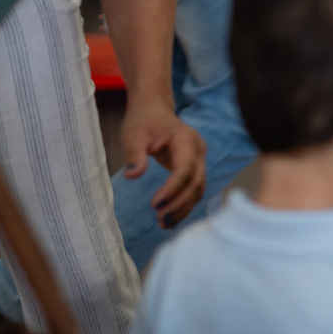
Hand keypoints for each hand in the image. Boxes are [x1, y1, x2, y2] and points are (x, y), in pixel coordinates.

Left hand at [120, 99, 206, 228]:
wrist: (154, 110)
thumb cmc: (143, 121)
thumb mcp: (133, 134)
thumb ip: (135, 154)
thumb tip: (132, 175)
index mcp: (186, 140)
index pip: (184, 170)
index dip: (172, 190)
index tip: (154, 205)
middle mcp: (199, 151)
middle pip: (196, 183)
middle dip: (179, 203)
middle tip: (160, 219)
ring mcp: (199, 160)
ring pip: (198, 189)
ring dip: (184, 208)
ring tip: (164, 223)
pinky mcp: (195, 168)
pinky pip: (194, 189)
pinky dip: (184, 204)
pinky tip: (170, 217)